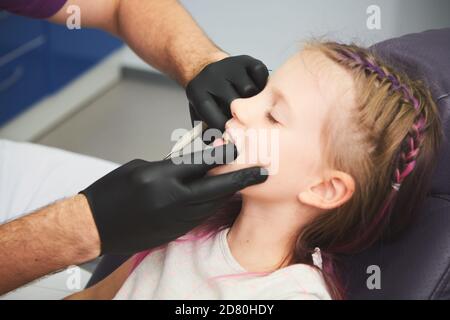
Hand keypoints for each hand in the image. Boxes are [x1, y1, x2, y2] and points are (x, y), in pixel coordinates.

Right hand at [80, 144, 267, 254]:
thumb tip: (192, 166)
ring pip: (212, 204)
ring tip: (246, 182)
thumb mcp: (140, 168)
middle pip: (215, 187)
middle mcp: (170, 199)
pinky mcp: (174, 232)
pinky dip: (212, 205)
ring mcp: (174, 219)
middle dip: (241, 179)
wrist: (95, 225)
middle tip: (263, 171)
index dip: (223, 152)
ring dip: (228, 193)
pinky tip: (221, 198)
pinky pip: (200, 216)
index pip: (199, 162)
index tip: (241, 145)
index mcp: (159, 177)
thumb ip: (169, 167)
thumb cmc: (112, 192)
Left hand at [186, 55, 268, 132]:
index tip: (234, 136)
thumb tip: (222, 150)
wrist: (209, 72)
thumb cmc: (209, 99)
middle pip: (236, 104)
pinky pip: (262, 76)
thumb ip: (210, 136)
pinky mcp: (246, 60)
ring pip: (251, 91)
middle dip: (243, 118)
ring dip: (256, 102)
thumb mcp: (201, 118)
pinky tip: (258, 91)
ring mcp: (229, 66)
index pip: (215, 118)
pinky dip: (264, 85)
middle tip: (247, 123)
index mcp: (197, 92)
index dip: (228, 131)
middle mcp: (212, 76)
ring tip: (252, 106)